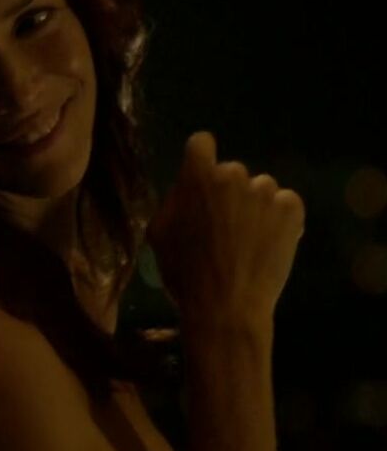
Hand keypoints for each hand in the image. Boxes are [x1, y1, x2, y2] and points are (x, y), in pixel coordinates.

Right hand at [145, 131, 305, 329]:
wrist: (225, 306)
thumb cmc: (184, 272)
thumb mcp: (158, 233)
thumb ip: (173, 201)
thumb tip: (185, 190)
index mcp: (197, 178)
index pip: (201, 143)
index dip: (200, 158)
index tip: (201, 177)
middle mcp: (233, 176)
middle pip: (231, 172)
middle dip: (227, 192)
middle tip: (222, 225)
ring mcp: (265, 192)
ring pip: (260, 188)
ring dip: (254, 206)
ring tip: (248, 239)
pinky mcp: (291, 210)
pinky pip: (286, 202)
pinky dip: (280, 217)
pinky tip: (268, 240)